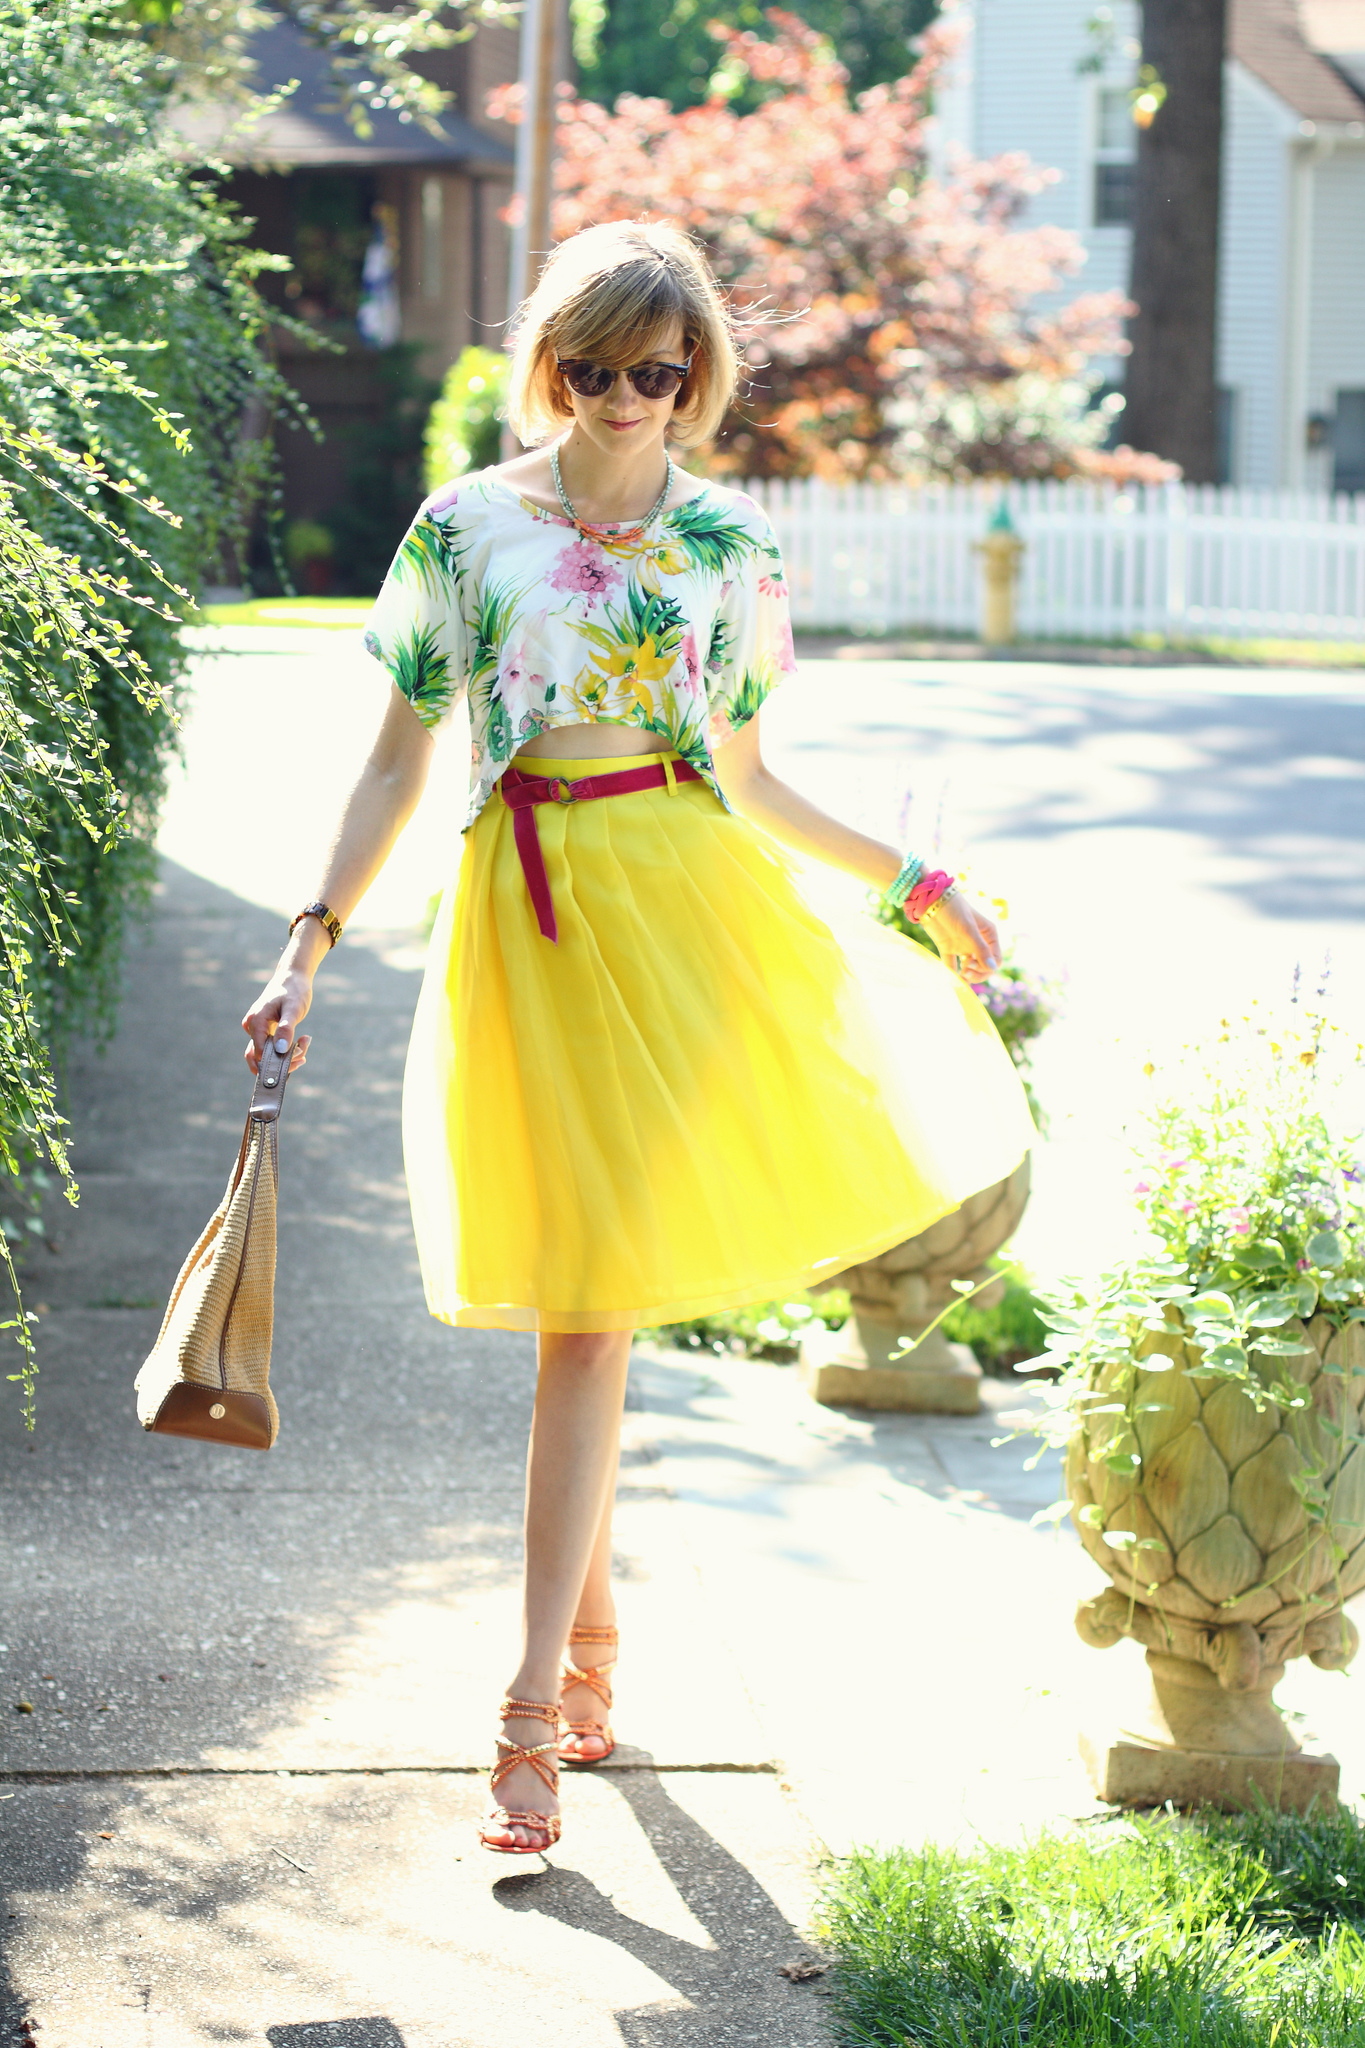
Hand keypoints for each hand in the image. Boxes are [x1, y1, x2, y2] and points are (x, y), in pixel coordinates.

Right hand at [241, 933, 321, 1076]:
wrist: (293, 976)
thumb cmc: (294, 990)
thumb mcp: (294, 1009)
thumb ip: (286, 1029)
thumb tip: (281, 1050)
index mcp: (256, 1021)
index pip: (259, 1053)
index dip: (276, 1063)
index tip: (298, 1060)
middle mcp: (252, 1026)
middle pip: (260, 1057)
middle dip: (282, 1062)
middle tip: (303, 1057)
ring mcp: (257, 1029)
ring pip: (268, 1053)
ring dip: (287, 1056)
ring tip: (305, 1042)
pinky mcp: (265, 1030)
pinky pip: (272, 1047)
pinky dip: (288, 1049)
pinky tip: (303, 1040)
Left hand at [922, 891, 1000, 983]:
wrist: (930, 900)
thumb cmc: (954, 910)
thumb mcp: (969, 929)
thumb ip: (980, 949)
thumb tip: (992, 968)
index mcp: (988, 935)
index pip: (995, 959)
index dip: (987, 967)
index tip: (973, 965)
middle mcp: (977, 942)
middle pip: (984, 966)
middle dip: (978, 973)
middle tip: (966, 972)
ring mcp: (963, 945)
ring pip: (970, 967)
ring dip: (967, 975)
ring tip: (961, 975)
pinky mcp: (948, 947)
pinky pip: (952, 965)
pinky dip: (952, 974)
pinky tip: (952, 981)